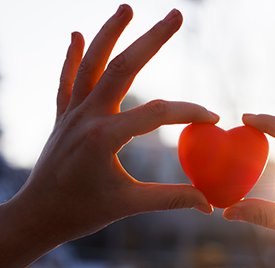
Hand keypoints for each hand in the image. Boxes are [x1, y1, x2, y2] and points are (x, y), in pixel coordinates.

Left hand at [0, 5, 217, 267]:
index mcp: (105, 138)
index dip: (188, 112)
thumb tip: (209, 204)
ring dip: (109, 33)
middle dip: (152, 39)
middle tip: (176, 14)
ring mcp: (72, 113)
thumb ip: (172, 199)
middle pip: (123, 67)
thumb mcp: (130, 205)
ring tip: (127, 8)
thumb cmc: (83, 213)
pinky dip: (72, 56)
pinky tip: (75, 34)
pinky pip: (67, 79)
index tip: (212, 117)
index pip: (156, 113)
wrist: (37, 216)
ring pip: (91, 63)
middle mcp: (87, 116)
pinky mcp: (64, 116)